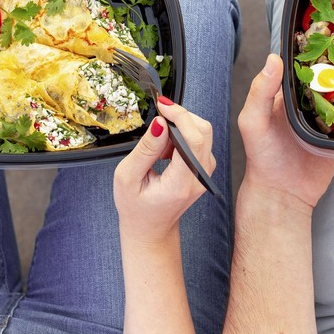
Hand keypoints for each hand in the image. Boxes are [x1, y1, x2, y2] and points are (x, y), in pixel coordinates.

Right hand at [114, 100, 215, 244]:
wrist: (151, 228)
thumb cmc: (136, 207)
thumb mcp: (128, 177)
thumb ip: (145, 149)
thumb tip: (160, 123)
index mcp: (181, 183)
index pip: (193, 140)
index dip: (180, 117)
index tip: (163, 106)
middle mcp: (200, 177)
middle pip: (203, 131)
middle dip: (180, 117)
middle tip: (158, 120)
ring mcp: (206, 173)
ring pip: (203, 133)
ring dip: (181, 128)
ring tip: (158, 146)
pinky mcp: (205, 167)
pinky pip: (200, 141)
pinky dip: (183, 136)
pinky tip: (166, 150)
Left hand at [237, 54, 333, 209]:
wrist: (283, 193)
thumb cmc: (262, 156)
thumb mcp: (253, 121)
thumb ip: (260, 91)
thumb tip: (274, 59)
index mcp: (287, 92)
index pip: (303, 64)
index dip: (315, 48)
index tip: (332, 31)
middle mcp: (309, 101)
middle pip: (330, 76)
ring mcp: (328, 116)